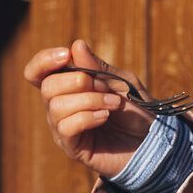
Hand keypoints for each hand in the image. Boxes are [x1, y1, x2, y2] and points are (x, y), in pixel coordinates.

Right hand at [23, 38, 155, 179]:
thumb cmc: (136, 111)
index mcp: (67, 88)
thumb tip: (75, 45)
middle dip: (79, 82)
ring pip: (56, 106)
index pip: (37, 73)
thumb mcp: (121, 82)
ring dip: (90, 100)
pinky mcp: (72, 147)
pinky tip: (105, 118)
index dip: (43, 61)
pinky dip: (88, 117)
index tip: (65, 55)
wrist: (154, 142)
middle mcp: (59, 107)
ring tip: (113, 105)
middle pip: (47, 87)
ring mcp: (63, 128)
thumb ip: (98, 67)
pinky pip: (66, 127)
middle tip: (106, 88)